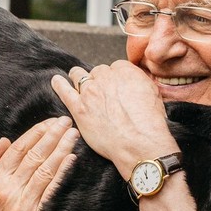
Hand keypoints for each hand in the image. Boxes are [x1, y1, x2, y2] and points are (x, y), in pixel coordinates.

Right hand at [0, 116, 77, 210]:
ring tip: (73, 134)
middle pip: (34, 156)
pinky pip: (51, 190)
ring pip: (45, 169)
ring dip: (61, 149)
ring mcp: (23, 204)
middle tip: (67, 121)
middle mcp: (8, 190)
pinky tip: (71, 159)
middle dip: (52, 135)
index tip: (49, 122)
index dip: (36, 133)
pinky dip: (62, 172)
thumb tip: (6, 141)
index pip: (18, 149)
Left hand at [50, 63, 175, 174]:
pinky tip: (56, 81)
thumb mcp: (154, 95)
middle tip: (102, 93)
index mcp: (125, 71)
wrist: (139, 142)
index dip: (115, 78)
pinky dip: (59, 84)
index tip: (115, 86)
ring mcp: (90, 92)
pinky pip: (64, 91)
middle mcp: (106, 77)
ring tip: (77, 80)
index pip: (115, 67)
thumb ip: (141, 84)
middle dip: (99, 80)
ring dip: (79, 78)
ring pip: (79, 76)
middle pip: (98, 71)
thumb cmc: (150, 123)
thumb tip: (138, 84)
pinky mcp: (79, 108)